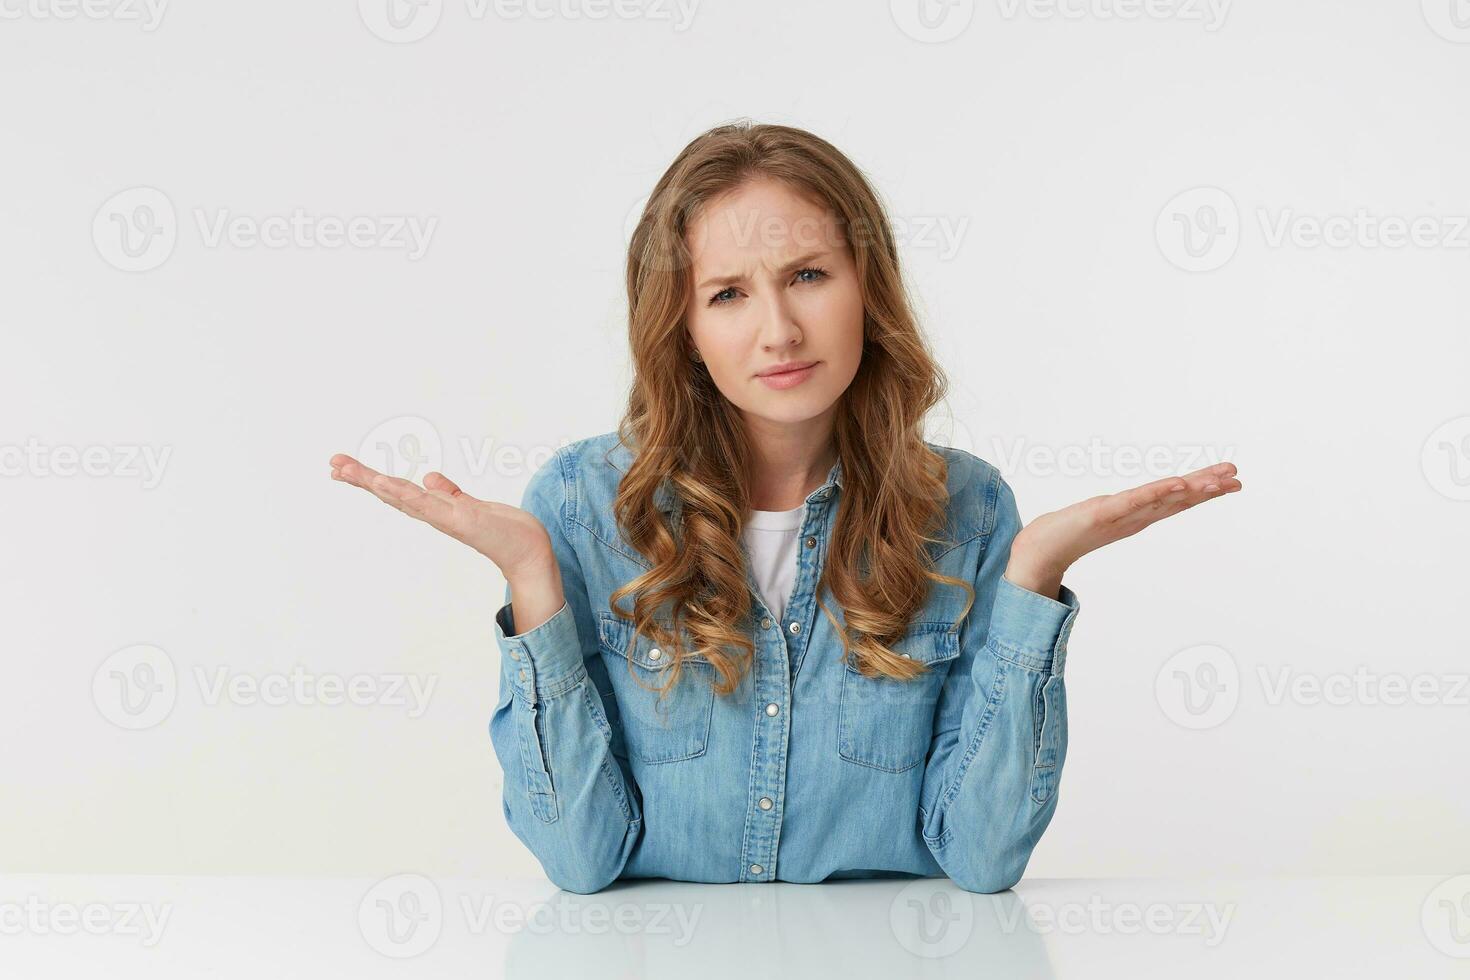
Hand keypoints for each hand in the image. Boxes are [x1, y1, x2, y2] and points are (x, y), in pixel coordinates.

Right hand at [328, 453, 555, 581]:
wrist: (528, 552)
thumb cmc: (504, 531)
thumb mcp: (473, 505)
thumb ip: (450, 493)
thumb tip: (429, 477)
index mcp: (437, 509)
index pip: (397, 491)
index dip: (371, 480)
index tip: (343, 467)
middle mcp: (436, 515)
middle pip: (392, 494)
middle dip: (363, 479)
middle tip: (333, 464)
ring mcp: (446, 519)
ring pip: (404, 498)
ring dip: (376, 484)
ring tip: (350, 470)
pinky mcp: (461, 520)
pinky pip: (427, 505)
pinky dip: (405, 494)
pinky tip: (385, 483)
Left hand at [1005, 461, 1243, 598]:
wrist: (1036, 552)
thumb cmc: (1063, 534)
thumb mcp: (1098, 516)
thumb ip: (1113, 513)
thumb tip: (1125, 505)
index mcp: (1135, 516)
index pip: (1175, 499)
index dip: (1203, 491)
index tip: (1230, 480)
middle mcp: (1133, 517)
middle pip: (1177, 499)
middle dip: (1208, 489)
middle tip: (1238, 478)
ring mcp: (1120, 516)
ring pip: (1163, 500)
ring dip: (1192, 490)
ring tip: (1219, 481)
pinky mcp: (1103, 514)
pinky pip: (1135, 501)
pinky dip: (1157, 493)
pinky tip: (1178, 484)